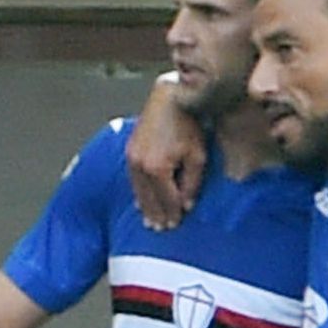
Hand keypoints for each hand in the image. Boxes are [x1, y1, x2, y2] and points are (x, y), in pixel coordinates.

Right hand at [125, 79, 206, 230]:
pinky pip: (133, 180)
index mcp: (157, 169)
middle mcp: (140, 167)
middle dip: (155, 214)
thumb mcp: (197, 155)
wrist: (169, 98)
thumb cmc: (188, 125)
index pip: (166, 199)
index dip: (172, 213)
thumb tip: (187, 205)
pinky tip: (141, 200)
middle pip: (149, 198)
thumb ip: (192, 183)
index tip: (175, 225)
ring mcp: (132, 159)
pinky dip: (138, 192)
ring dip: (144, 206)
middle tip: (160, 229)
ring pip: (138, 190)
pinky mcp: (129, 152)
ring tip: (149, 220)